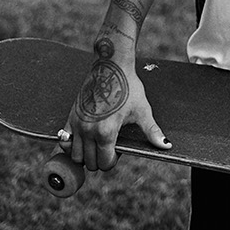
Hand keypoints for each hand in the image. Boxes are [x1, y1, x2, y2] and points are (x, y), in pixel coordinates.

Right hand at [58, 33, 170, 172]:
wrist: (110, 66)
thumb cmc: (128, 87)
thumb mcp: (142, 111)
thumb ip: (152, 132)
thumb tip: (166, 145)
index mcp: (106, 132)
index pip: (105, 163)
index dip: (113, 160)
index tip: (118, 149)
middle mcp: (89, 130)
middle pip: (90, 162)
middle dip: (100, 159)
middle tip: (108, 146)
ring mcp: (77, 124)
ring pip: (75, 155)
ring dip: (85, 155)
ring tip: (95, 145)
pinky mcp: (71, 116)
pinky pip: (63, 140)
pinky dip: (70, 145)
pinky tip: (81, 140)